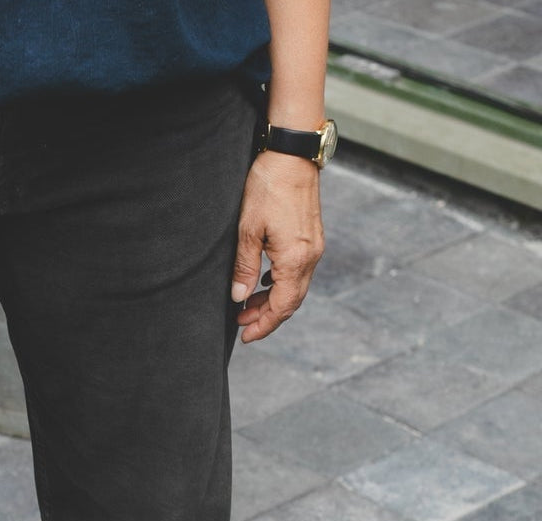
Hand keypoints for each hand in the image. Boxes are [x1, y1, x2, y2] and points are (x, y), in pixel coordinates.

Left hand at [231, 152, 323, 343]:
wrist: (292, 153)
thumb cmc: (268, 187)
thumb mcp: (247, 230)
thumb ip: (244, 267)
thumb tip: (239, 297)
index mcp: (296, 258)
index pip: (282, 306)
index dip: (264, 325)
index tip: (245, 335)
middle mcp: (310, 256)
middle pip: (291, 301)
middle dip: (266, 317)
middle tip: (241, 323)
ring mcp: (314, 246)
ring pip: (295, 287)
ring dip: (272, 300)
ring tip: (246, 305)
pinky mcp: (311, 236)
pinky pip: (298, 271)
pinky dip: (280, 284)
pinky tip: (263, 282)